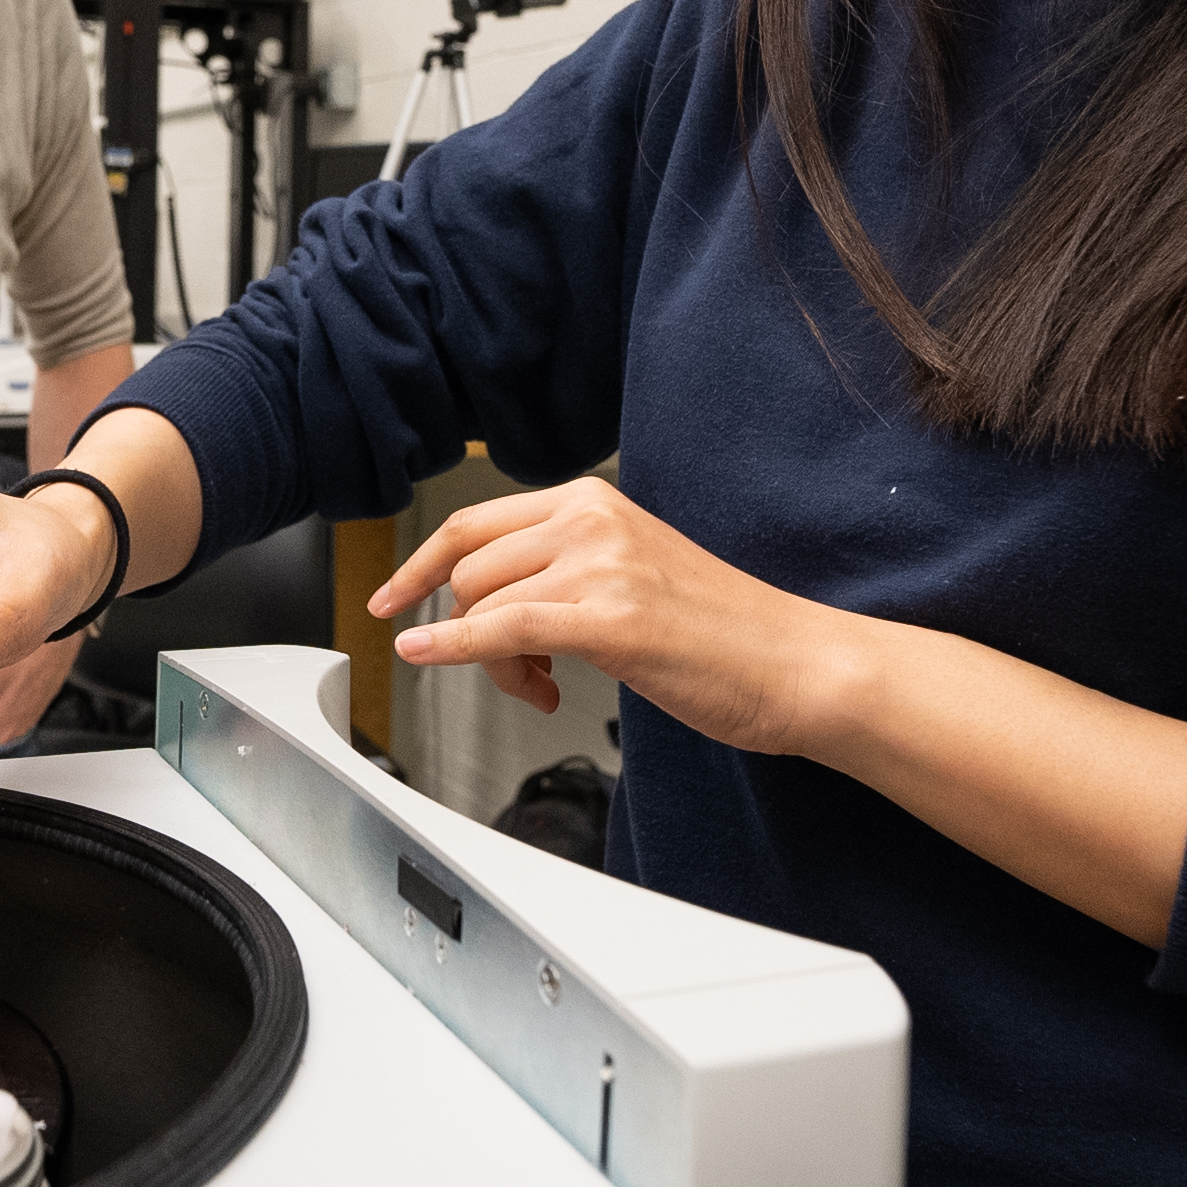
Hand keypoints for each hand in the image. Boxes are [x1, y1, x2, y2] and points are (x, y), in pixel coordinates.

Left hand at [374, 477, 843, 755]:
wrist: (796, 662)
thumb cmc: (724, 633)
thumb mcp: (631, 573)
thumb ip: (564, 570)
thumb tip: (490, 604)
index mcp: (594, 501)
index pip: (474, 522)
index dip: (418, 565)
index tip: (391, 597)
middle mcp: (592, 520)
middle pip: (468, 565)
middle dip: (466, 627)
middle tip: (513, 671)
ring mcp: (600, 564)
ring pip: (480, 601)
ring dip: (488, 659)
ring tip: (540, 686)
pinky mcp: (609, 617)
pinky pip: (499, 626)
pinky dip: (452, 647)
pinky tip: (428, 658)